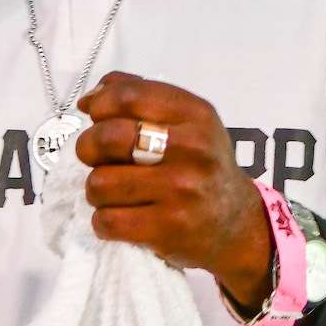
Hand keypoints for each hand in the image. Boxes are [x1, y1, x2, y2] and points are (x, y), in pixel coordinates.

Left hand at [74, 72, 274, 311]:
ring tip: (115, 193)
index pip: (130, 96)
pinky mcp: (168, 229)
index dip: (100, 103)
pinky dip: (103, 222)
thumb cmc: (203, 166)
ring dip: (97, 191)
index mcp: (196, 115)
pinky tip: (120, 218)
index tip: (94, 115)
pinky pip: (107, 221)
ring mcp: (181, 191)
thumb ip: (143, 98)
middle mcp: (192, 149)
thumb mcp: (189, 122)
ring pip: (100, 183)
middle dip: (88, 147)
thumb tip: (89, 99)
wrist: (237, 224)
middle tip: (95, 158)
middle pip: (108, 138)